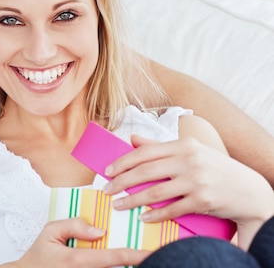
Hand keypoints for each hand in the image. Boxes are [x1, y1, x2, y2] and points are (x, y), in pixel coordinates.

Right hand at [0, 218, 148, 267]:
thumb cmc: (40, 255)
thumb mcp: (50, 231)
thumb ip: (74, 225)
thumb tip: (99, 230)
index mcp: (79, 260)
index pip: (114, 257)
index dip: (137, 255)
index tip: (154, 252)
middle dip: (137, 262)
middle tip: (155, 253)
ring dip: (126, 266)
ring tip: (142, 257)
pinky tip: (124, 262)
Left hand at [103, 135, 273, 248]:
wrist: (249, 190)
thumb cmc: (214, 168)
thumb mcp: (190, 150)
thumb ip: (159, 145)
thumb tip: (132, 138)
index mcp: (184, 145)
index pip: (145, 152)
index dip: (123, 162)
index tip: (107, 171)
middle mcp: (189, 161)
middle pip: (145, 172)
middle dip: (121, 182)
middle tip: (106, 190)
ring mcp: (196, 181)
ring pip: (154, 193)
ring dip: (132, 201)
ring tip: (118, 205)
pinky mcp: (203, 201)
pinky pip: (171, 210)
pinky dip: (154, 216)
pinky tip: (142, 218)